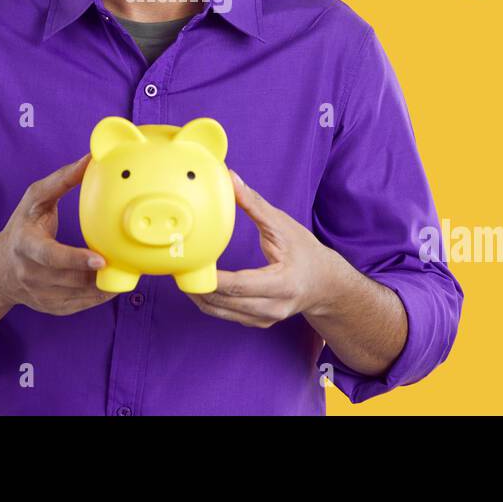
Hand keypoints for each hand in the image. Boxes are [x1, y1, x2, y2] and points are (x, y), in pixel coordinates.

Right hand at [0, 152, 117, 315]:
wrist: (0, 269)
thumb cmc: (23, 226)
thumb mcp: (35, 198)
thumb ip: (61, 179)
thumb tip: (90, 159)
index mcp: (25, 245)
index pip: (49, 256)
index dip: (74, 259)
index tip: (99, 259)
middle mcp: (29, 273)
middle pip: (68, 279)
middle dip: (96, 275)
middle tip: (122, 264)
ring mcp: (39, 295)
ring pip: (77, 295)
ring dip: (102, 285)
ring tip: (123, 270)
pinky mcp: (51, 308)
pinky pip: (80, 306)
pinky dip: (99, 296)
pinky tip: (112, 283)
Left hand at [185, 169, 343, 327]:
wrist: (326, 284)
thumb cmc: (306, 252)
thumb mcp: (283, 225)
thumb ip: (254, 204)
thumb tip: (231, 179)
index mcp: (283, 284)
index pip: (240, 286)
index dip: (212, 277)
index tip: (190, 262)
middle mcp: (274, 307)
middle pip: (224, 301)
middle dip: (197, 284)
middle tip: (177, 264)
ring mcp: (265, 319)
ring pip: (219, 312)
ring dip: (198, 294)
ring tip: (181, 273)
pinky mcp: (257, 323)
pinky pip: (224, 315)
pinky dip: (208, 299)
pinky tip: (198, 282)